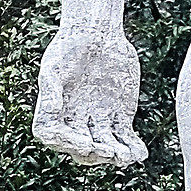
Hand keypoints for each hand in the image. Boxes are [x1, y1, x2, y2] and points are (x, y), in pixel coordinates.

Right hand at [33, 30, 147, 166]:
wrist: (97, 33)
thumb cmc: (69, 47)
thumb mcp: (54, 67)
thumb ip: (50, 92)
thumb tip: (51, 113)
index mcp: (55, 114)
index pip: (57, 138)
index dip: (69, 144)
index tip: (85, 142)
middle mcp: (75, 122)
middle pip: (83, 148)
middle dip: (95, 152)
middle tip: (108, 150)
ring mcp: (98, 121)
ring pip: (106, 146)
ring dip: (115, 154)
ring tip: (126, 156)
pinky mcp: (119, 117)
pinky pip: (125, 138)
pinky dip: (133, 147)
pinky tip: (140, 153)